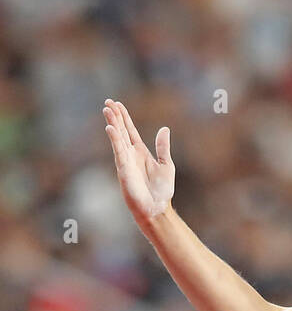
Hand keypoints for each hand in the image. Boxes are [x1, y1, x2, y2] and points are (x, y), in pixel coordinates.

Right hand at [102, 99, 174, 222]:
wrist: (157, 208)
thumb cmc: (162, 192)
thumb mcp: (166, 165)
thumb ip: (163, 147)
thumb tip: (164, 129)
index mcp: (141, 152)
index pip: (130, 131)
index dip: (124, 117)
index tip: (117, 104)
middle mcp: (131, 155)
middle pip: (121, 131)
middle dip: (115, 116)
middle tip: (108, 102)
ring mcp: (126, 161)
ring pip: (118, 138)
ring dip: (113, 124)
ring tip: (107, 109)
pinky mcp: (124, 169)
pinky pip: (118, 151)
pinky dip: (115, 140)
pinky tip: (111, 128)